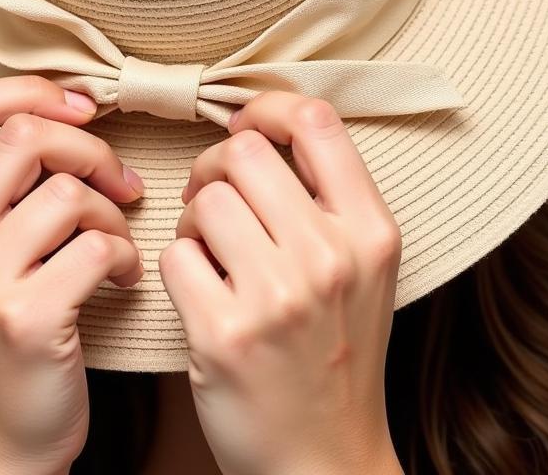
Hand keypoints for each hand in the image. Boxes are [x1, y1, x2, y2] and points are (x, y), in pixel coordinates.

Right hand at [0, 75, 145, 474]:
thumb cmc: (2, 333)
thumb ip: (0, 186)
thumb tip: (65, 111)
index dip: (32, 90)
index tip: (80, 108)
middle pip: (25, 135)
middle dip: (89, 147)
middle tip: (117, 180)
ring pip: (68, 192)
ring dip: (113, 211)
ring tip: (117, 240)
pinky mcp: (24, 317)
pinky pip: (98, 246)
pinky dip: (125, 255)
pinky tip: (124, 278)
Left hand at [158, 91, 404, 474]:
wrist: (324, 460)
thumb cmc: (335, 350)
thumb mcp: (363, 268)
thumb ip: (328, 197)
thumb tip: (259, 123)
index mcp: (372, 231)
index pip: (316, 120)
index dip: (268, 107)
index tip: (247, 126)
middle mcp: (331, 258)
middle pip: (245, 152)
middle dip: (216, 167)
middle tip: (215, 197)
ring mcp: (279, 297)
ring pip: (205, 199)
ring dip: (194, 220)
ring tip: (211, 252)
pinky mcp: (226, 334)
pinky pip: (174, 253)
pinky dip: (177, 266)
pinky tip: (200, 292)